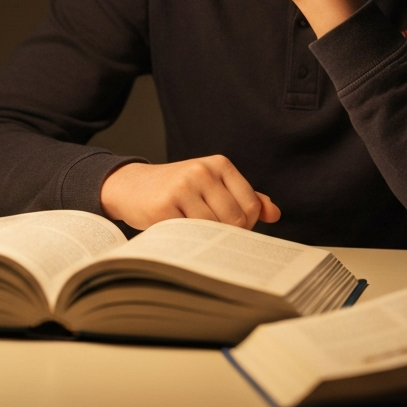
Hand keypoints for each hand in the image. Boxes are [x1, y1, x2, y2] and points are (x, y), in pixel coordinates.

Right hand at [100, 155, 280, 230]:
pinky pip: (190, 235)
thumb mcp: (212, 185)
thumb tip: (275, 214)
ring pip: (214, 230)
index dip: (247, 226)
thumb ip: (244, 196)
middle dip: (229, 236)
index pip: (251, 205)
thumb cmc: (177, 189)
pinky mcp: (164, 206)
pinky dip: (189, 242)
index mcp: (220, 164)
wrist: (131, 186)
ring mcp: (183, 187)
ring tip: (195, 234)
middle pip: (236, 220)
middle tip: (213, 237)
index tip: (232, 230)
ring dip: (207, 240)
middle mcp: (203, 172)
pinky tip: (180, 235)